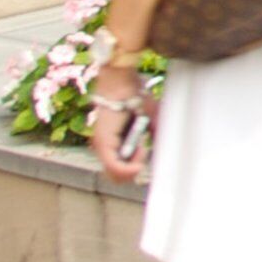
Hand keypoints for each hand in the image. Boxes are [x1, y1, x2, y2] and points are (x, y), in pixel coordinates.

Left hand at [90, 69, 151, 183]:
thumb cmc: (135, 96)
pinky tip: (140, 154)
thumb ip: (151, 136)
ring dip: (134, 166)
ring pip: (116, 175)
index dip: (134, 167)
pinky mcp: (103, 144)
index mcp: (112, 143)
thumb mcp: (148, 119)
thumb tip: (160, 149)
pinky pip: (116, 167)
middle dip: (134, 170)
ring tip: (142, 148)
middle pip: (116, 178)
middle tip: (144, 150)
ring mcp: (101, 147)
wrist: (122, 83)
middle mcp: (103, 148)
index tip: (145, 150)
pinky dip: (130, 167)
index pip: (119, 169)